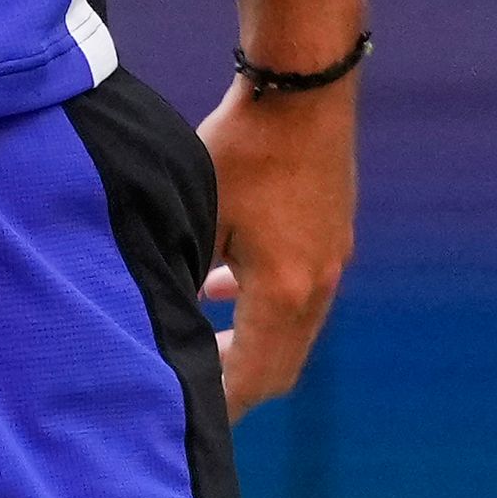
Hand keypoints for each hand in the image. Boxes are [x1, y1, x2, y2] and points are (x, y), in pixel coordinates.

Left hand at [194, 69, 355, 417]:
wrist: (303, 85)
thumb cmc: (245, 145)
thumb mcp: (200, 213)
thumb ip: (186, 272)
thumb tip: (165, 311)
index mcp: (286, 292)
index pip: (254, 378)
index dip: (220, 403)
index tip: (185, 412)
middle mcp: (318, 285)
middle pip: (281, 366)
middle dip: (237, 383)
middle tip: (192, 388)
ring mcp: (332, 259)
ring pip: (293, 330)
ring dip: (251, 342)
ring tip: (204, 341)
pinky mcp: (332, 233)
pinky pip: (300, 292)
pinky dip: (264, 304)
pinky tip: (225, 281)